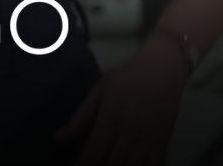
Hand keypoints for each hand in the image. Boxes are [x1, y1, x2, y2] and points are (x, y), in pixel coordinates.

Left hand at [55, 34, 188, 164]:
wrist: (164, 67)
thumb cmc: (128, 77)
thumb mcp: (99, 91)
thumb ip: (79, 117)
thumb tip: (58, 138)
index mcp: (110, 121)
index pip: (92, 155)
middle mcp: (128, 134)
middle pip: (110, 165)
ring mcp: (148, 140)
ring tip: (109, 165)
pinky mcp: (163, 141)